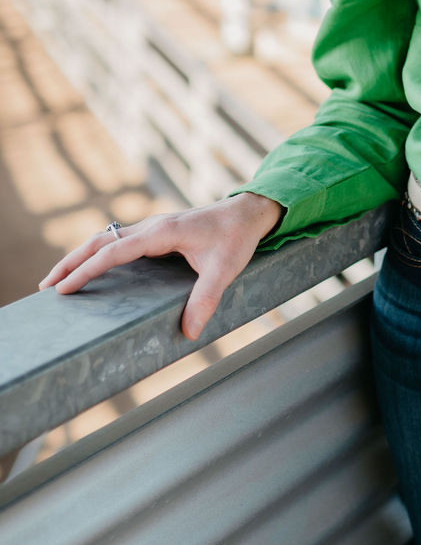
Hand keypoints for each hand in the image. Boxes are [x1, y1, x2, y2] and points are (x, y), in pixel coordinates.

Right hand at [37, 193, 284, 340]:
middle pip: (100, 241)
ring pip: (107, 238)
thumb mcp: (225, 270)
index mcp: (162, 232)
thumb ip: (206, 299)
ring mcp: (153, 227)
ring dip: (82, 256)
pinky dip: (100, 253)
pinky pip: (120, 241)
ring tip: (60, 279)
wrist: (249, 212)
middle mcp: (152, 226)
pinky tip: (94, 268)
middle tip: (47, 286)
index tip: (64, 287)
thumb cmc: (236, 238)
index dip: (87, 269)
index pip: (114, 251)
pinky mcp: (158, 232)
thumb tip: (190, 332)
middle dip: (71, 262)